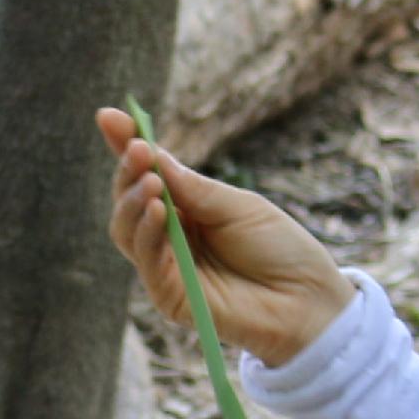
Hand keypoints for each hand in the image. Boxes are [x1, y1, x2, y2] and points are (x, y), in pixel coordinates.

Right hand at [93, 109, 353, 364]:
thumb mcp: (239, 207)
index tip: (110, 116)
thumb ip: (194, 188)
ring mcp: (166, 267)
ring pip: (126, 230)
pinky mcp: (169, 296)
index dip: (126, 148)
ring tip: (150, 182)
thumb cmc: (280, 251)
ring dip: (133, 201)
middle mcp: (170, 237)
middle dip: (127, 172)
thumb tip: (152, 155)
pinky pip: (146, 261)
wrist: (308, 302)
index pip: (147, 176)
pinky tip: (158, 210)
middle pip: (128, 201)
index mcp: (187, 210)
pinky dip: (146, 232)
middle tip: (137, 149)